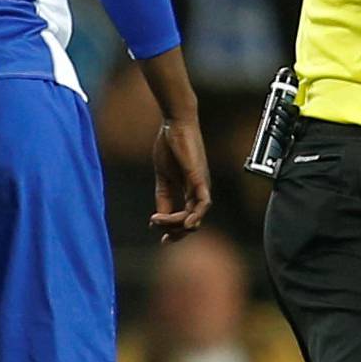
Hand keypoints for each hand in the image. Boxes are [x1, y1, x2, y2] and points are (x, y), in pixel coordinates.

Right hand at [150, 117, 210, 240]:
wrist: (174, 125)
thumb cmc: (170, 146)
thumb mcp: (163, 177)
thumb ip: (162, 197)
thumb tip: (157, 219)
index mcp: (190, 191)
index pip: (187, 218)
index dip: (174, 230)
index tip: (159, 234)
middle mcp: (198, 191)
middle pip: (192, 222)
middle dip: (177, 233)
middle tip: (162, 236)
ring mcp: (201, 185)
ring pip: (195, 216)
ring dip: (178, 224)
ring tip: (159, 221)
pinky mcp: (199, 177)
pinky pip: (203, 202)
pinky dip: (195, 215)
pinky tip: (185, 222)